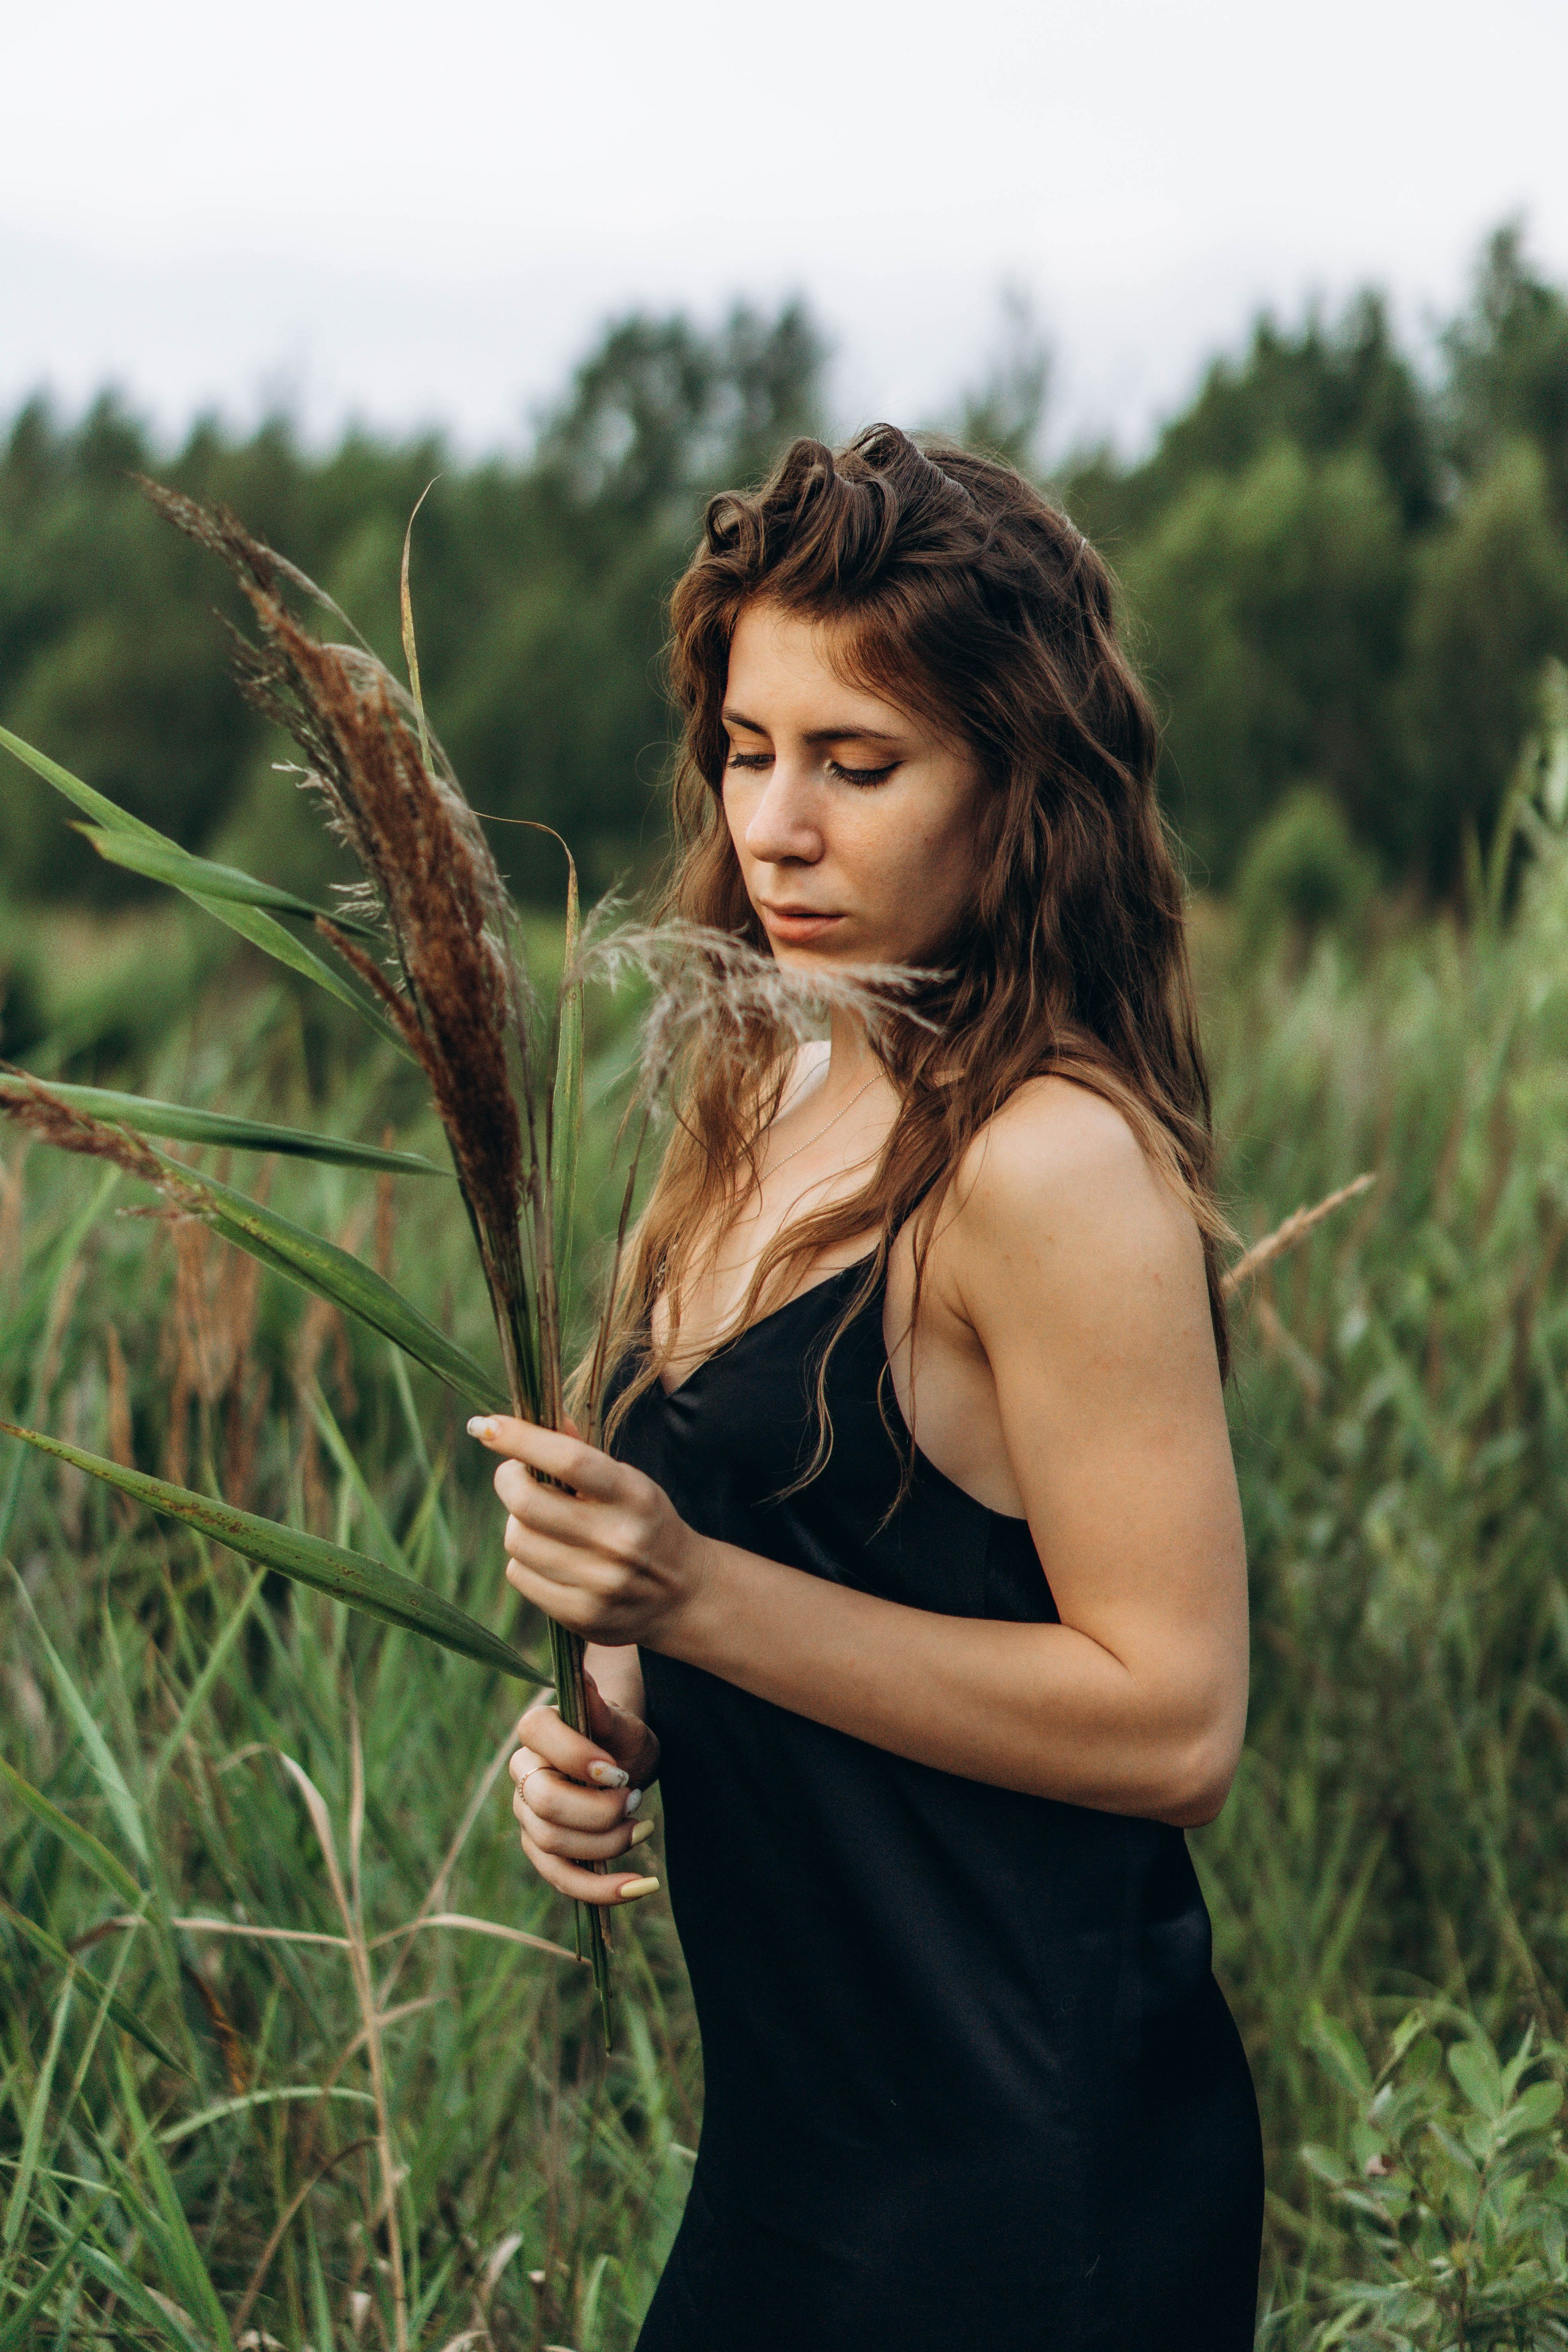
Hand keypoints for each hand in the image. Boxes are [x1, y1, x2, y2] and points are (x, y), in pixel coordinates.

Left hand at [470, 1414, 711, 1648]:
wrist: (683, 1595)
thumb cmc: (644, 1523)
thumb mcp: (628, 1483)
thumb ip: (579, 1453)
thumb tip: (529, 1418)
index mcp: (634, 1495)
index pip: (569, 1460)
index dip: (520, 1439)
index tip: (487, 1425)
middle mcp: (619, 1540)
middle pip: (527, 1503)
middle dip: (509, 1480)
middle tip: (515, 1475)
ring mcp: (601, 1582)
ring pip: (518, 1540)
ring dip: (518, 1524)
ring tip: (543, 1524)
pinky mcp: (582, 1615)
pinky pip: (520, 1576)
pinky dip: (523, 1562)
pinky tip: (549, 1558)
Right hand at [509, 1674, 662, 1906]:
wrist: (625, 1765)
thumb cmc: (622, 1739)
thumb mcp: (624, 1723)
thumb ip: (604, 1711)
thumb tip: (587, 1679)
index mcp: (536, 1731)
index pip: (537, 1735)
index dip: (577, 1756)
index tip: (617, 1769)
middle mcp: (523, 1773)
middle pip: (545, 1802)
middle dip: (598, 1810)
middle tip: (633, 1797)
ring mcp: (528, 1816)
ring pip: (553, 1843)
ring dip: (608, 1843)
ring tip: (643, 1826)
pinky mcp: (544, 1851)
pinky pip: (562, 1880)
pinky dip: (601, 1890)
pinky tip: (642, 1886)